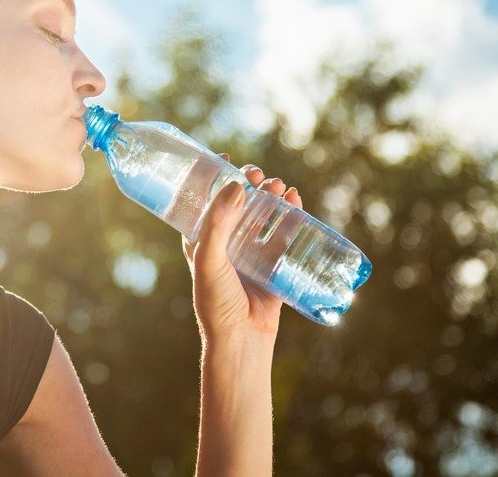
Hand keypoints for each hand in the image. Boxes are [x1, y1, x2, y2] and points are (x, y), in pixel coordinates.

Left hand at [182, 153, 303, 342]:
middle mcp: (225, 243)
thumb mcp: (208, 258)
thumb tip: (237, 186)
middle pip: (238, 203)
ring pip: (263, 215)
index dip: (215, 177)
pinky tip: (296, 201)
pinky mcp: (273, 264)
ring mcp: (250, 253)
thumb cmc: (215, 302)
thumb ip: (218, 224)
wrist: (240, 340)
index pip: (205, 200)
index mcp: (201, 239)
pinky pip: (283, 234)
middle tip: (258, 174)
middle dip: (249, 184)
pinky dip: (291, 215)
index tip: (227, 157)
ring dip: (272, 196)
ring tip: (280, 186)